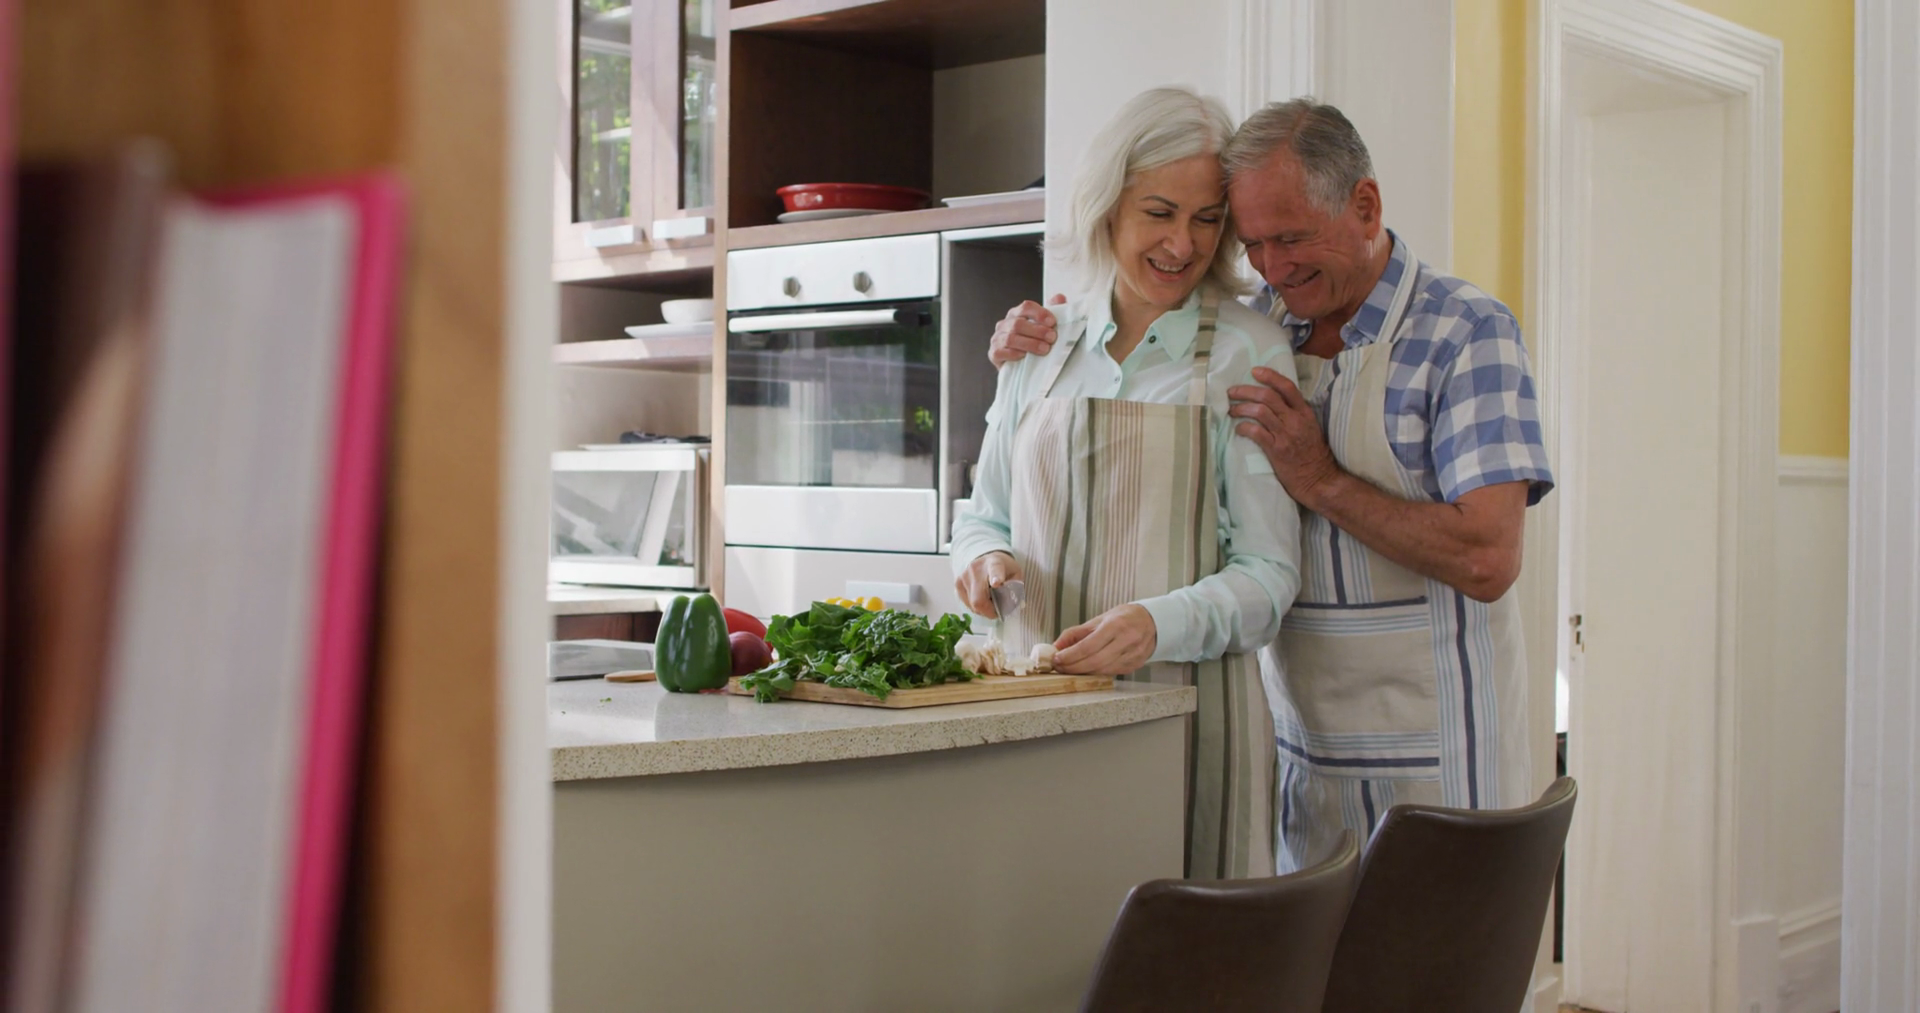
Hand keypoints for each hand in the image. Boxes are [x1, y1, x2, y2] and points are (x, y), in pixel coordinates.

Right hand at [956, 551, 1021, 616]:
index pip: (995, 570)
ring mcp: (964, 576)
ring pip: (972, 604)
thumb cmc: (1004, 569)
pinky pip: (967, 603)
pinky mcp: (957, 584)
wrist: (987, 559)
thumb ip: (1015, 588)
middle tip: (997, 611)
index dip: (996, 577)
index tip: (996, 583)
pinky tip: (982, 599)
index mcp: (995, 563)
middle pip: (979, 599)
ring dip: (983, 609)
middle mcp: (976, 568)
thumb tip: (1008, 605)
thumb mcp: (1016, 575)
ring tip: (990, 601)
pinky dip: (976, 607)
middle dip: (989, 611)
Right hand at [989, 295, 1065, 367]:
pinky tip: (1025, 356)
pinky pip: (1001, 352)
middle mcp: (1005, 324)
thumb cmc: (1034, 342)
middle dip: (1038, 331)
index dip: (1040, 313)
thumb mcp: (1046, 326)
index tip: (1053, 322)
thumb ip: (1054, 311)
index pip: (1026, 307)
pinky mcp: (994, 353)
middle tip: (1052, 338)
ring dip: (1030, 344)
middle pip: (1018, 323)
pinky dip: (1014, 354)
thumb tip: (1059, 297)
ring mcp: (998, 338)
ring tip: (1044, 349)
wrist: (1022, 366)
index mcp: (1017, 314)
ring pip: (1011, 338)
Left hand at [1052, 604, 1156, 674]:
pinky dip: (1096, 673)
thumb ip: (1077, 633)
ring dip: (1083, 672)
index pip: (1088, 646)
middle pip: (1095, 661)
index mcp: (1116, 625)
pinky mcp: (1135, 665)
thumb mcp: (1099, 619)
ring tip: (1069, 669)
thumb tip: (1056, 646)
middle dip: (1073, 667)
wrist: (1153, 621)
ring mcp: (1133, 655)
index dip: (1070, 655)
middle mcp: (1126, 640)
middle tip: (1059, 667)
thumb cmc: (1124, 618)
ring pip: (1103, 670)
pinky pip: (1111, 673)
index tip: (1056, 659)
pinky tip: (1086, 669)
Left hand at [1228, 366, 1342, 506]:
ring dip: (1241, 408)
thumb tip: (1272, 401)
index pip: (1287, 387)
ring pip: (1259, 412)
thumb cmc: (1313, 454)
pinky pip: (1256, 433)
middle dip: (1245, 391)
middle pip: (1267, 396)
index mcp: (1305, 412)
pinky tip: (1238, 429)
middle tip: (1232, 392)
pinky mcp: (1277, 450)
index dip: (1270, 376)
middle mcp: (1295, 420)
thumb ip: (1294, 413)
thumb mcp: (1309, 427)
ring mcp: (1286, 435)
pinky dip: (1243, 428)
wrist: (1319, 479)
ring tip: (1231, 410)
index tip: (1255, 371)